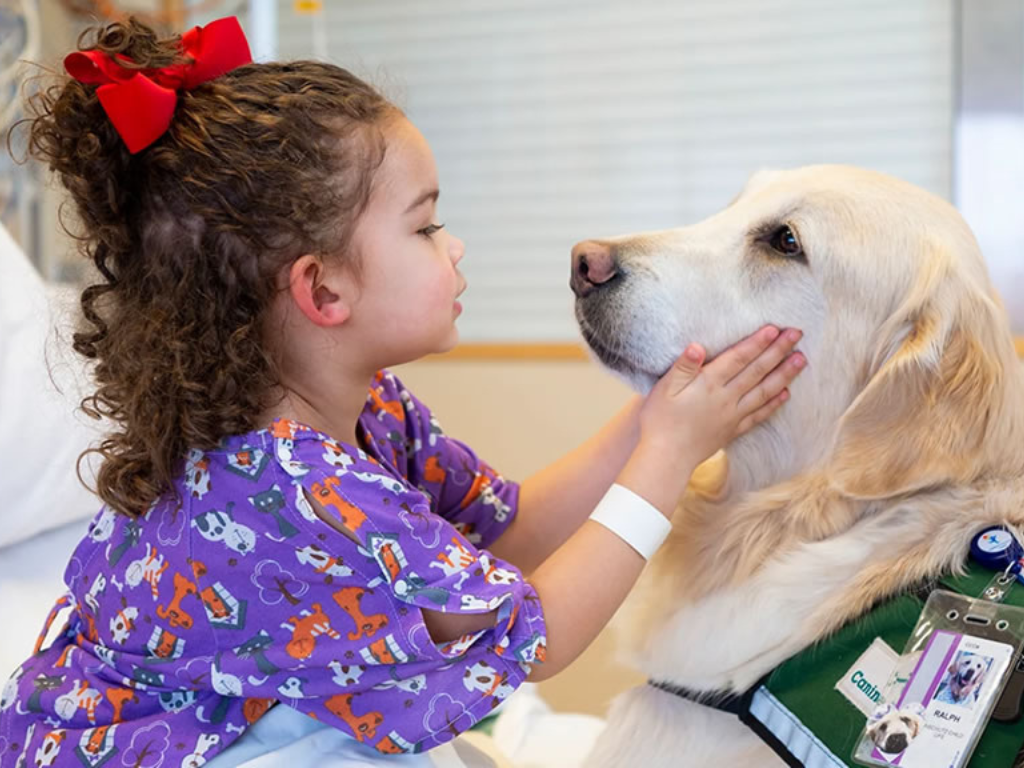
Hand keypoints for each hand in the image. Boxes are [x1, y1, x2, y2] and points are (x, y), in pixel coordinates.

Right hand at [618, 326, 804, 512]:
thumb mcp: (663, 390)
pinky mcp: (732, 430)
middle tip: (797, 334)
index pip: (738, 358)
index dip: (757, 342)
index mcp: (708, 384)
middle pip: (756, 371)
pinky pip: (759, 415)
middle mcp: (725, 398)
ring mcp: (732, 415)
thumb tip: (697, 346)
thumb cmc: (659, 421)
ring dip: (784, 374)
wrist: (666, 458)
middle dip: (778, 351)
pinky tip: (785, 393)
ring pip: (764, 391)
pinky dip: (774, 403)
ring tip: (801, 360)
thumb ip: (683, 367)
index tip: (775, 328)